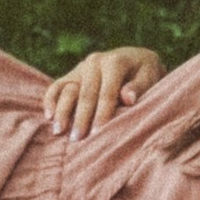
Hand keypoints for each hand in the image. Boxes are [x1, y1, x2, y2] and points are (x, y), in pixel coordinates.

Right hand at [43, 44, 163, 136]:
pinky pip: (56, 86)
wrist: (135, 59)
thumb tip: (127, 98)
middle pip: (86, 94)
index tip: (97, 133)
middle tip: (76, 139)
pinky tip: (49, 116)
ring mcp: (81, 68)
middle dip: (81, 118)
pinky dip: (50, 100)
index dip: (102, 114)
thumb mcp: (150, 76)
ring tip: (58, 131)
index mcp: (115, 62)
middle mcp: (95, 62)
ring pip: (68, 89)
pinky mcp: (72, 74)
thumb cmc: (145, 74)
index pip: (107, 92)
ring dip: (62, 111)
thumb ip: (140, 87)